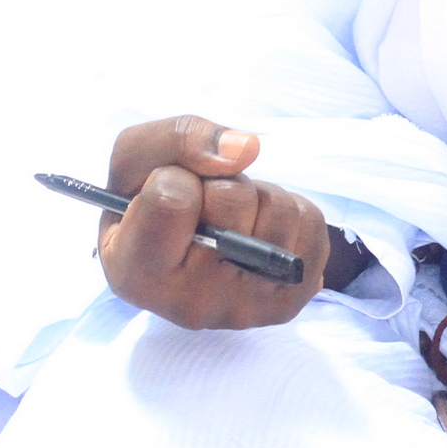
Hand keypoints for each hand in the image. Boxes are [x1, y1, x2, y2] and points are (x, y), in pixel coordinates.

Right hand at [96, 116, 330, 329]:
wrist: (189, 255)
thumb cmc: (152, 204)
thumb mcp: (138, 159)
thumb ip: (177, 138)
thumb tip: (245, 150)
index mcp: (136, 274)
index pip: (172, 198)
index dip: (175, 176)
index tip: (171, 192)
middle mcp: (190, 304)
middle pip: (233, 199)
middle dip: (221, 183)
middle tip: (204, 206)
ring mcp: (247, 309)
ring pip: (278, 208)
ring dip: (259, 195)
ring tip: (233, 217)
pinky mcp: (292, 300)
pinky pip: (311, 224)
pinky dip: (289, 211)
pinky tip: (260, 230)